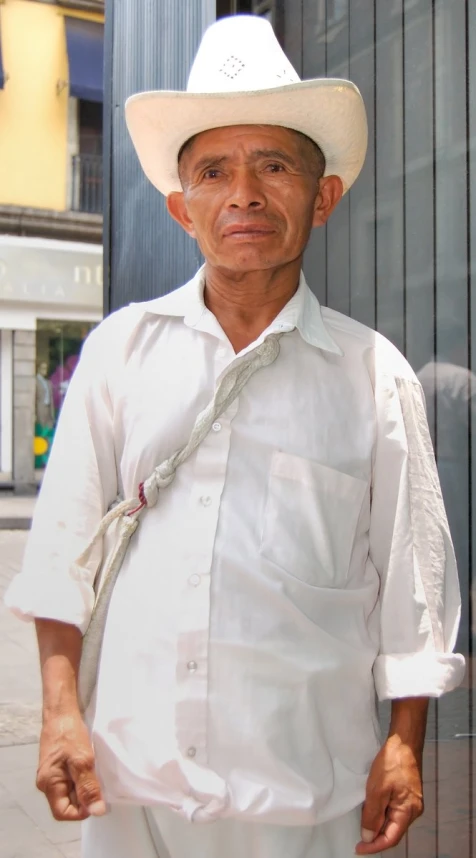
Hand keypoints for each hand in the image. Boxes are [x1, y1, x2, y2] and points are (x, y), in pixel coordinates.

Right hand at [36, 709, 105, 821]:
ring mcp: (51, 774)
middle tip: (97, 783)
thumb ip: (88, 787)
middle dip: (83, 799)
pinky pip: (69, 781)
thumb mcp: (82, 761)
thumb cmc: (69, 734)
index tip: (96, 798)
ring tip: (93, 773)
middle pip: (66, 804)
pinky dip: (80, 779)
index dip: (81, 811)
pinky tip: (88, 768)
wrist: (61, 712)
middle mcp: (46, 783)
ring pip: (69, 792)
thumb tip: (96, 811)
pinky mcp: (56, 766)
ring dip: (83, 788)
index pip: (63, 813)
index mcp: (49, 785)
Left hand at [355, 734, 423, 853]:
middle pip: (393, 831)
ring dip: (378, 824)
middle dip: (375, 836)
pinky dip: (382, 813)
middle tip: (358, 837)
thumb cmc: (393, 762)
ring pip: (392, 821)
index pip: (390, 839)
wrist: (404, 741)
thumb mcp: (377, 790)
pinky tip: (372, 808)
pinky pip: (393, 810)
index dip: (374, 846)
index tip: (358, 848)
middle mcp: (413, 810)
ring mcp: (411, 801)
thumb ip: (372, 815)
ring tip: (362, 822)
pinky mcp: (407, 793)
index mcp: (408, 812)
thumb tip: (368, 837)